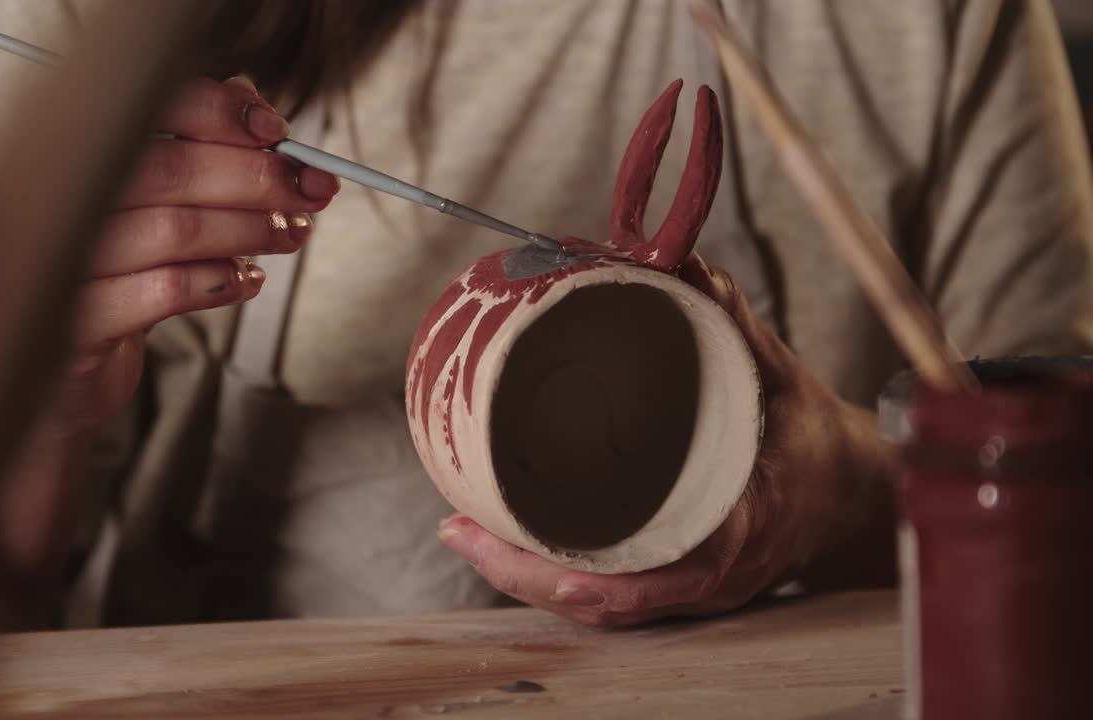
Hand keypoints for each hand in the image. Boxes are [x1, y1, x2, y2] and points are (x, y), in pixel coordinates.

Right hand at [42, 75, 339, 436]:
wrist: (61, 368)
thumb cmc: (112, 275)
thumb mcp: (152, 206)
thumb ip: (198, 149)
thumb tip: (254, 108)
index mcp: (76, 151)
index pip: (147, 109)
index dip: (220, 112)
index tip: (277, 132)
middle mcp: (59, 196)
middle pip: (170, 168)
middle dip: (256, 177)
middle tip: (309, 191)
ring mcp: (62, 259)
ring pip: (175, 229)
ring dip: (249, 230)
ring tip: (287, 235)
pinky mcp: (79, 320)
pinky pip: (164, 291)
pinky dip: (220, 282)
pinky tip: (246, 280)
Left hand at [436, 253, 897, 626]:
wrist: (850, 490)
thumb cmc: (812, 440)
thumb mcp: (782, 379)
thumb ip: (734, 326)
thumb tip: (681, 264)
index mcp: (735, 536)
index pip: (652, 581)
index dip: (578, 576)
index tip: (513, 543)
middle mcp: (706, 578)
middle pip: (602, 601)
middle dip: (523, 576)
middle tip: (457, 527)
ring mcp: (687, 587)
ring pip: (598, 602)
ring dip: (526, 578)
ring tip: (463, 532)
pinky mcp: (674, 579)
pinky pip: (609, 590)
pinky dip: (554, 574)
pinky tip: (505, 543)